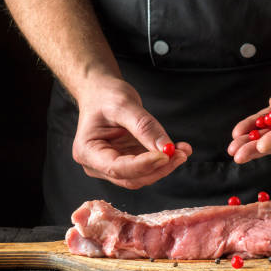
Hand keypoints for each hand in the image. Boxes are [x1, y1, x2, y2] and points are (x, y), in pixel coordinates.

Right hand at [72, 76, 191, 188]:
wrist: (102, 93)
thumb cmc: (106, 96)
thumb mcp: (124, 105)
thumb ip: (144, 127)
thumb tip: (166, 148)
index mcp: (88, 152)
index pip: (117, 168)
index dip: (143, 165)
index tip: (165, 155)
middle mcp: (98, 165)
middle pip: (132, 177)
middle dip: (159, 168)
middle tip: (180, 154)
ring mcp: (114, 166)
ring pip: (143, 176)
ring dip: (165, 166)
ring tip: (183, 150)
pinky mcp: (129, 162)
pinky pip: (149, 167)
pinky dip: (165, 161)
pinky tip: (179, 149)